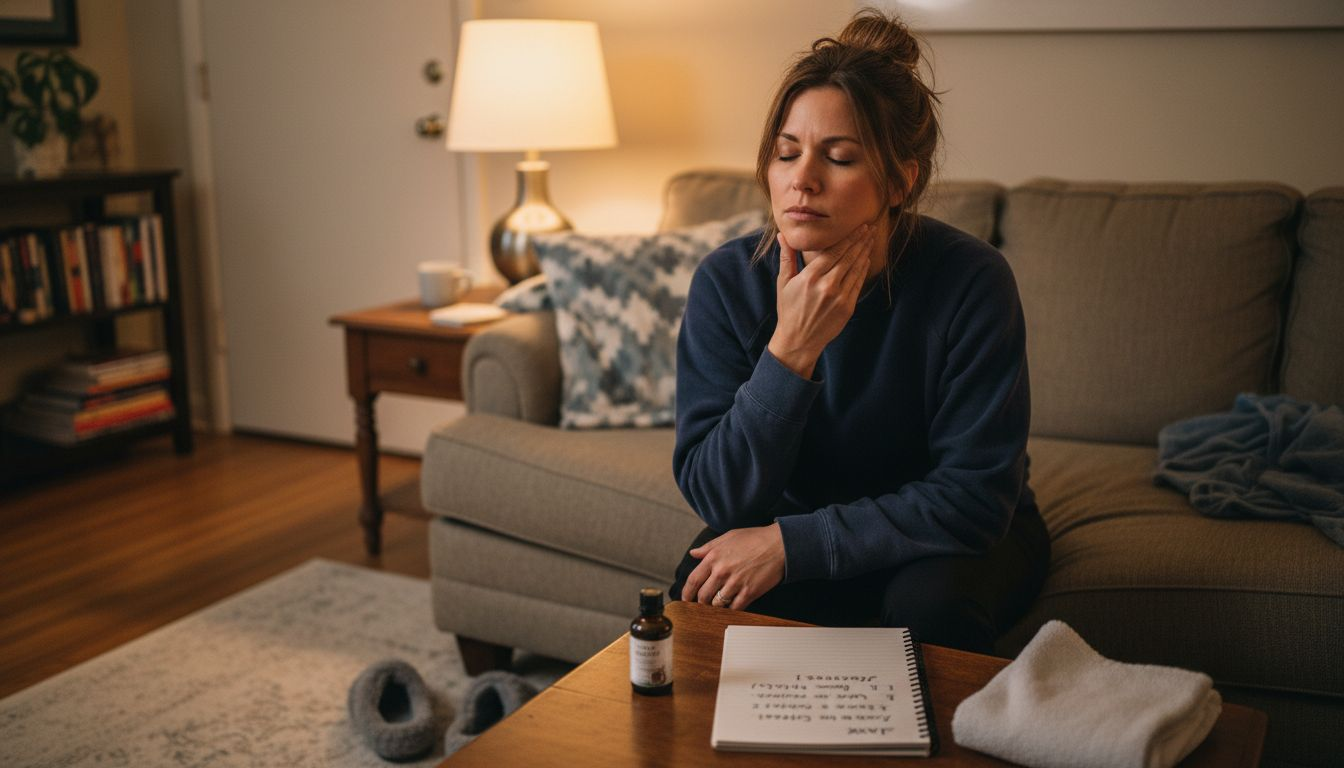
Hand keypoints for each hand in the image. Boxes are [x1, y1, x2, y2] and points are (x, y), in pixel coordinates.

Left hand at [680, 523, 785, 610]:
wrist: (780, 545)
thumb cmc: (755, 538)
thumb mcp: (729, 536)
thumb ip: (709, 547)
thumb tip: (693, 554)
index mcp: (714, 557)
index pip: (693, 580)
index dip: (686, 593)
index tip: (685, 599)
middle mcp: (722, 571)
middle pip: (703, 596)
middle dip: (700, 603)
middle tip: (702, 605)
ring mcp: (735, 583)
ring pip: (717, 604)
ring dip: (716, 606)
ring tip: (719, 604)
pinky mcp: (749, 592)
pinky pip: (735, 608)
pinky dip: (732, 609)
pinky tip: (733, 606)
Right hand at [768, 224, 872, 377]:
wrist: (798, 340)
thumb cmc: (789, 310)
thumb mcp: (784, 282)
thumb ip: (787, 257)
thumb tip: (782, 235)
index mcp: (810, 277)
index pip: (834, 251)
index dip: (848, 238)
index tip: (858, 227)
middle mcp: (826, 285)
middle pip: (848, 257)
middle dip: (860, 241)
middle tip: (870, 228)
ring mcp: (839, 297)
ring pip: (856, 269)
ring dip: (865, 252)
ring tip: (871, 240)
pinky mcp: (847, 308)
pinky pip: (858, 283)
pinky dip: (863, 270)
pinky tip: (866, 259)